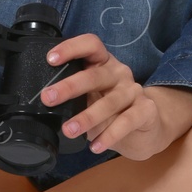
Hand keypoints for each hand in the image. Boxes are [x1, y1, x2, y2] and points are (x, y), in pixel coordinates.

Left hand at [39, 33, 175, 161]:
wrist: (147, 125)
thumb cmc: (112, 107)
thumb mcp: (91, 95)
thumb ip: (74, 95)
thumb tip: (45, 103)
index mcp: (103, 63)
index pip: (90, 45)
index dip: (71, 48)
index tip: (50, 59)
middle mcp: (118, 73)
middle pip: (94, 75)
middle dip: (69, 86)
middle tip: (48, 98)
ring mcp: (133, 91)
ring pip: (110, 102)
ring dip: (87, 117)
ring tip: (69, 130)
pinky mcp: (146, 110)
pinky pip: (127, 122)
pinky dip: (109, 135)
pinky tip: (95, 146)